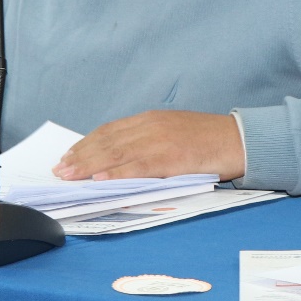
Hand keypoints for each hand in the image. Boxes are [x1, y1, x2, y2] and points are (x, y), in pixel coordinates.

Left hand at [54, 109, 246, 181]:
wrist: (240, 140)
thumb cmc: (209, 140)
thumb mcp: (174, 133)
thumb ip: (148, 142)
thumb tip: (121, 161)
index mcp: (151, 120)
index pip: (109, 131)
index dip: (85, 144)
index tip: (68, 156)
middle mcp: (151, 127)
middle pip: (107, 141)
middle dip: (80, 157)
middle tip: (60, 170)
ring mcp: (160, 142)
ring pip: (117, 153)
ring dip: (89, 166)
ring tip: (70, 176)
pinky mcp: (171, 158)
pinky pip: (139, 167)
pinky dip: (118, 174)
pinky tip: (101, 180)